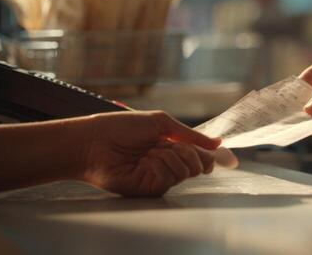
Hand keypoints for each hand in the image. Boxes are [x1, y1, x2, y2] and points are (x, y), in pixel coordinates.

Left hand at [80, 111, 219, 196]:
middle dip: (190, 153)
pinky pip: (168, 179)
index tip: (216, 155)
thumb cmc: (122, 127)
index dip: (208, 155)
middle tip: (173, 146)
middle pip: (197, 165)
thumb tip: (217, 143)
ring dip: (170, 157)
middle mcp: (166, 163)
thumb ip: (190, 135)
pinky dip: (159, 166)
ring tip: (149, 152)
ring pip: (184, 172)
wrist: (94, 142)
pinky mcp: (148, 188)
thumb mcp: (161, 123)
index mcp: (170, 146)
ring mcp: (158, 176)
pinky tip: (145, 161)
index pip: (198, 155)